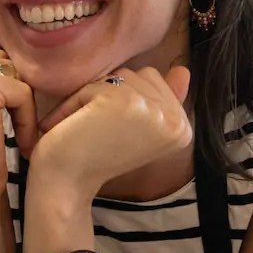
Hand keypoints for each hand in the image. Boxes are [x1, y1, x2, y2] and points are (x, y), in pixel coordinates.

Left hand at [32, 66, 192, 197]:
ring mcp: (155, 112)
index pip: (155, 80)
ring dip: (95, 97)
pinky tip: (78, 126)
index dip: (126, 99)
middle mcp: (176, 122)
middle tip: (103, 131)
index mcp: (183, 129)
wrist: (68, 182)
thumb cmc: (98, 155)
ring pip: (118, 76)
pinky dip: (78, 100)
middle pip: (139, 75)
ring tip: (90, 129)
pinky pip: (98, 83)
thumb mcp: (137, 127)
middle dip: (112, 95)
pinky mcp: (129, 103)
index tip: (118, 132)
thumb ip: (162, 99)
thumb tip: (184, 70)